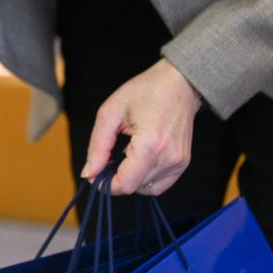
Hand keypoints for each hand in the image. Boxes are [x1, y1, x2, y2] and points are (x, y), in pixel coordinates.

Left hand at [81, 58, 203, 196]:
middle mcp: (168, 157)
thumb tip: (89, 174)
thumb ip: (98, 146)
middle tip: (107, 158)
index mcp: (149, 144)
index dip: (105, 185)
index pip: (125, 184)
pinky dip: (144, 179)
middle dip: (115, 179)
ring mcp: (178, 162)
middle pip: (133, 187)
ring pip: (145, 188)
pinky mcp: (183, 163)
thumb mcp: (110, 113)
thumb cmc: (145, 91)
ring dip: (130, 178)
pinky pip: (159, 185)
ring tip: (125, 154)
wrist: (179, 84)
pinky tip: (138, 160)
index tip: (95, 174)